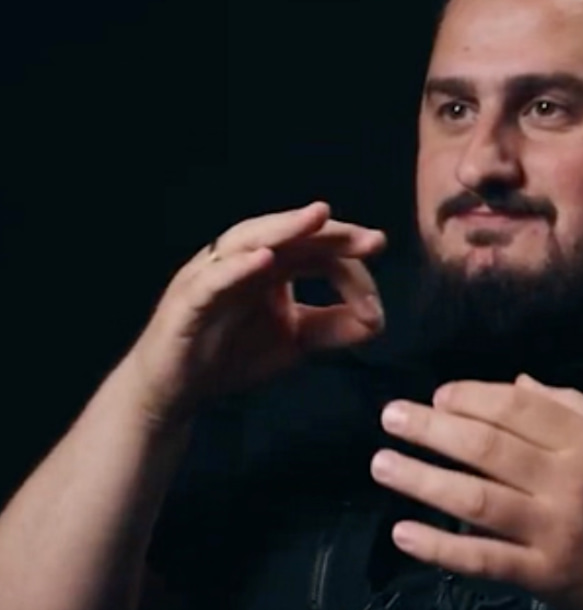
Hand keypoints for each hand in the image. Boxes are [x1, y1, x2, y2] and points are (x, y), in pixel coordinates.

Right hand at [126, 202, 386, 424]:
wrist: (177, 392)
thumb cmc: (232, 355)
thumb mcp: (297, 341)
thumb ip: (335, 327)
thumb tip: (378, 320)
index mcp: (271, 265)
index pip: (318, 252)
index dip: (352, 272)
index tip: (375, 307)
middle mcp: (242, 260)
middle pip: (290, 234)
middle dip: (332, 233)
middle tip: (374, 240)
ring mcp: (213, 274)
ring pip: (249, 239)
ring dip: (285, 227)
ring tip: (318, 217)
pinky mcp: (187, 300)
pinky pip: (212, 278)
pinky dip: (237, 266)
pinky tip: (264, 259)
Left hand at [371, 374, 582, 609]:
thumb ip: (578, 407)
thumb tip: (518, 384)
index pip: (517, 407)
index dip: (471, 396)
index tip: (438, 395)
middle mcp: (569, 482)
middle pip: (486, 446)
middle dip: (431, 428)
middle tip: (391, 417)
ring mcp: (554, 532)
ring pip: (474, 498)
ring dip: (421, 479)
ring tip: (382, 463)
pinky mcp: (545, 578)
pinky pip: (483, 560)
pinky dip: (440, 548)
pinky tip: (403, 533)